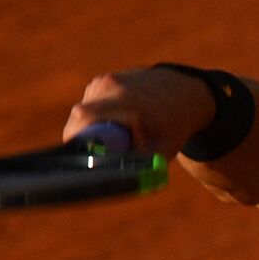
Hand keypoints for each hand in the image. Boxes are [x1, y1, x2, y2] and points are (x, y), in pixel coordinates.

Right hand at [62, 67, 216, 157]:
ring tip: (111, 137)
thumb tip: (114, 180)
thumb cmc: (173, 127)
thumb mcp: (161, 151)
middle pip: (79, 115)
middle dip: (79, 136)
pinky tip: (114, 122)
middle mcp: (113, 86)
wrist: (184, 94)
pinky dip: (95, 115)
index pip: (83, 118)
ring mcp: (106, 80)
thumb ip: (140, 166)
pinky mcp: (104, 79)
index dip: (74, 138)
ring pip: (82, 109)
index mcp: (128, 104)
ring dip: (88, 126)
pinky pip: (89, 102)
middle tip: (87, 156)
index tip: (76, 156)